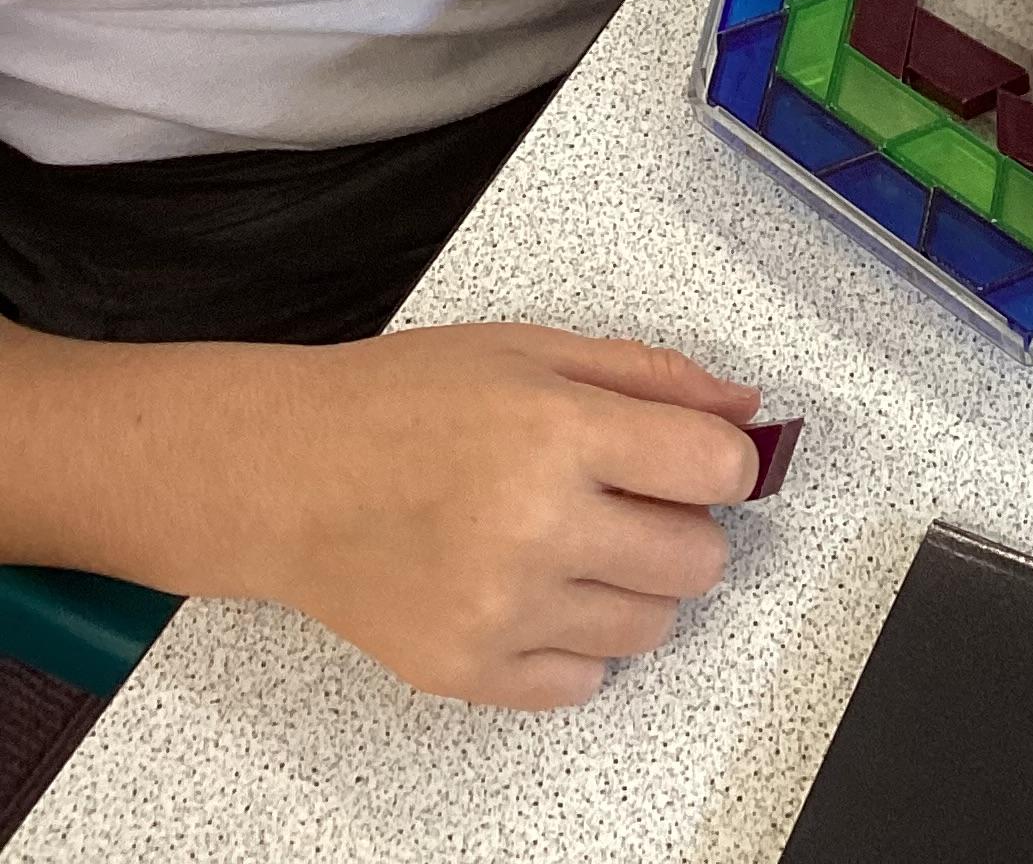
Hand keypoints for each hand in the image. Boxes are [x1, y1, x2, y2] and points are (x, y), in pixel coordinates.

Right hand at [253, 326, 759, 706]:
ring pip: (650, 627)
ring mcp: (501, 610)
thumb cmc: (401, 402)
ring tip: (583, 543)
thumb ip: (650, 378)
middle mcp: (536, 528)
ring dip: (638, 586)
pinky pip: (581, 685)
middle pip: (697, 559)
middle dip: (687, 526)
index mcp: (558, 432)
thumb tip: (744, 410)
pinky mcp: (467, 671)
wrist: (287, 477)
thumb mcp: (532, 350)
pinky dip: (580, 645)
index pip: (714, 468)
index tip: (704, 461)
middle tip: (636, 500)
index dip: (726, 462)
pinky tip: (543, 592)